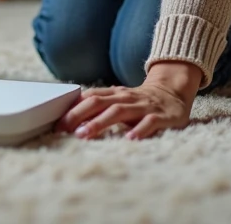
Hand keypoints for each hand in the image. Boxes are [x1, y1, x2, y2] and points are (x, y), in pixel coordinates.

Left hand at [56, 62, 202, 140]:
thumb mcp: (118, 100)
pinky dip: (139, 130)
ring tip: (85, 134)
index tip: (57, 123)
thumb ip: (99, 107)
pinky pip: (150, 122)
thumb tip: (71, 120)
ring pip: (119, 111)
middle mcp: (126, 97)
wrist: (173, 91)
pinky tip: (130, 139)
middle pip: (98, 102)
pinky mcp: (162, 116)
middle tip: (64, 129)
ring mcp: (144, 106)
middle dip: (79, 115)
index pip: (89, 97)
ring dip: (100, 122)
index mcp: (114, 94)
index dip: (72, 109)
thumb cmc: (139, 101)